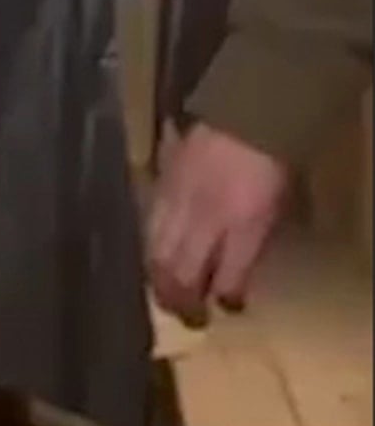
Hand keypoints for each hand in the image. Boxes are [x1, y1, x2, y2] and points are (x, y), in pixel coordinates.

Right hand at [148, 123, 288, 326]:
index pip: (223, 280)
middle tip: (185, 314)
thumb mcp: (277, 206)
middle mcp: (202, 219)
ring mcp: (175, 202)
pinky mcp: (157, 186)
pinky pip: (148, 228)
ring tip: (164, 294)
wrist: (243, 110)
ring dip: (160, 281)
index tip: (223, 309)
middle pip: (179, 274)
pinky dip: (150, 249)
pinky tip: (153, 257)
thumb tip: (231, 279)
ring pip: (156, 255)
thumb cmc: (269, 160)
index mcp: (239, 225)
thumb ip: (252, 244)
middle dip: (181, 301)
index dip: (222, 299)